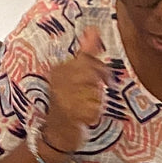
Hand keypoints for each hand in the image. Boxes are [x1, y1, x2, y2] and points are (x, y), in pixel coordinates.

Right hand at [43, 27, 105, 152]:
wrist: (56, 133)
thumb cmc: (68, 102)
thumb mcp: (75, 75)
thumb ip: (86, 53)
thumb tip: (93, 30)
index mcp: (59, 70)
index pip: (86, 61)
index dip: (100, 70)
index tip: (105, 77)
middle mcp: (59, 81)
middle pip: (92, 76)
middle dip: (100, 83)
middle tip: (102, 91)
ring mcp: (63, 97)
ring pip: (95, 93)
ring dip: (97, 101)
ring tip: (88, 105)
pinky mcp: (70, 113)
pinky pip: (94, 109)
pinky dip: (95, 114)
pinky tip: (87, 117)